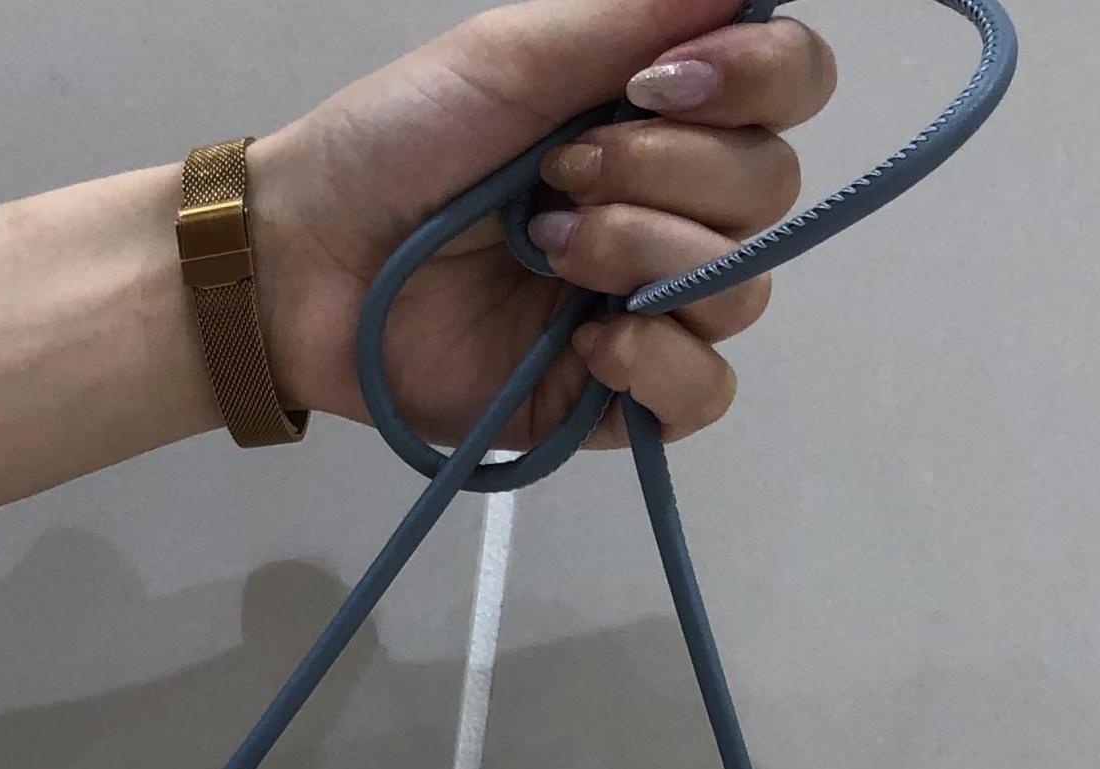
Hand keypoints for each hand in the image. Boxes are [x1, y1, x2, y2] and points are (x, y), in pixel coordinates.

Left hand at [252, 0, 834, 450]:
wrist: (309, 263)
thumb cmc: (397, 144)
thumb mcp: (514, 52)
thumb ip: (637, 12)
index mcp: (660, 113)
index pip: (790, 88)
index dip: (758, 80)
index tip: (660, 83)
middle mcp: (672, 207)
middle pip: (770, 193)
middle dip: (667, 176)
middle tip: (557, 176)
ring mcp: (648, 308)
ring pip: (742, 291)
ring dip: (647, 256)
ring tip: (548, 249)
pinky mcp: (614, 400)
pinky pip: (704, 393)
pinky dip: (661, 363)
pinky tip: (593, 343)